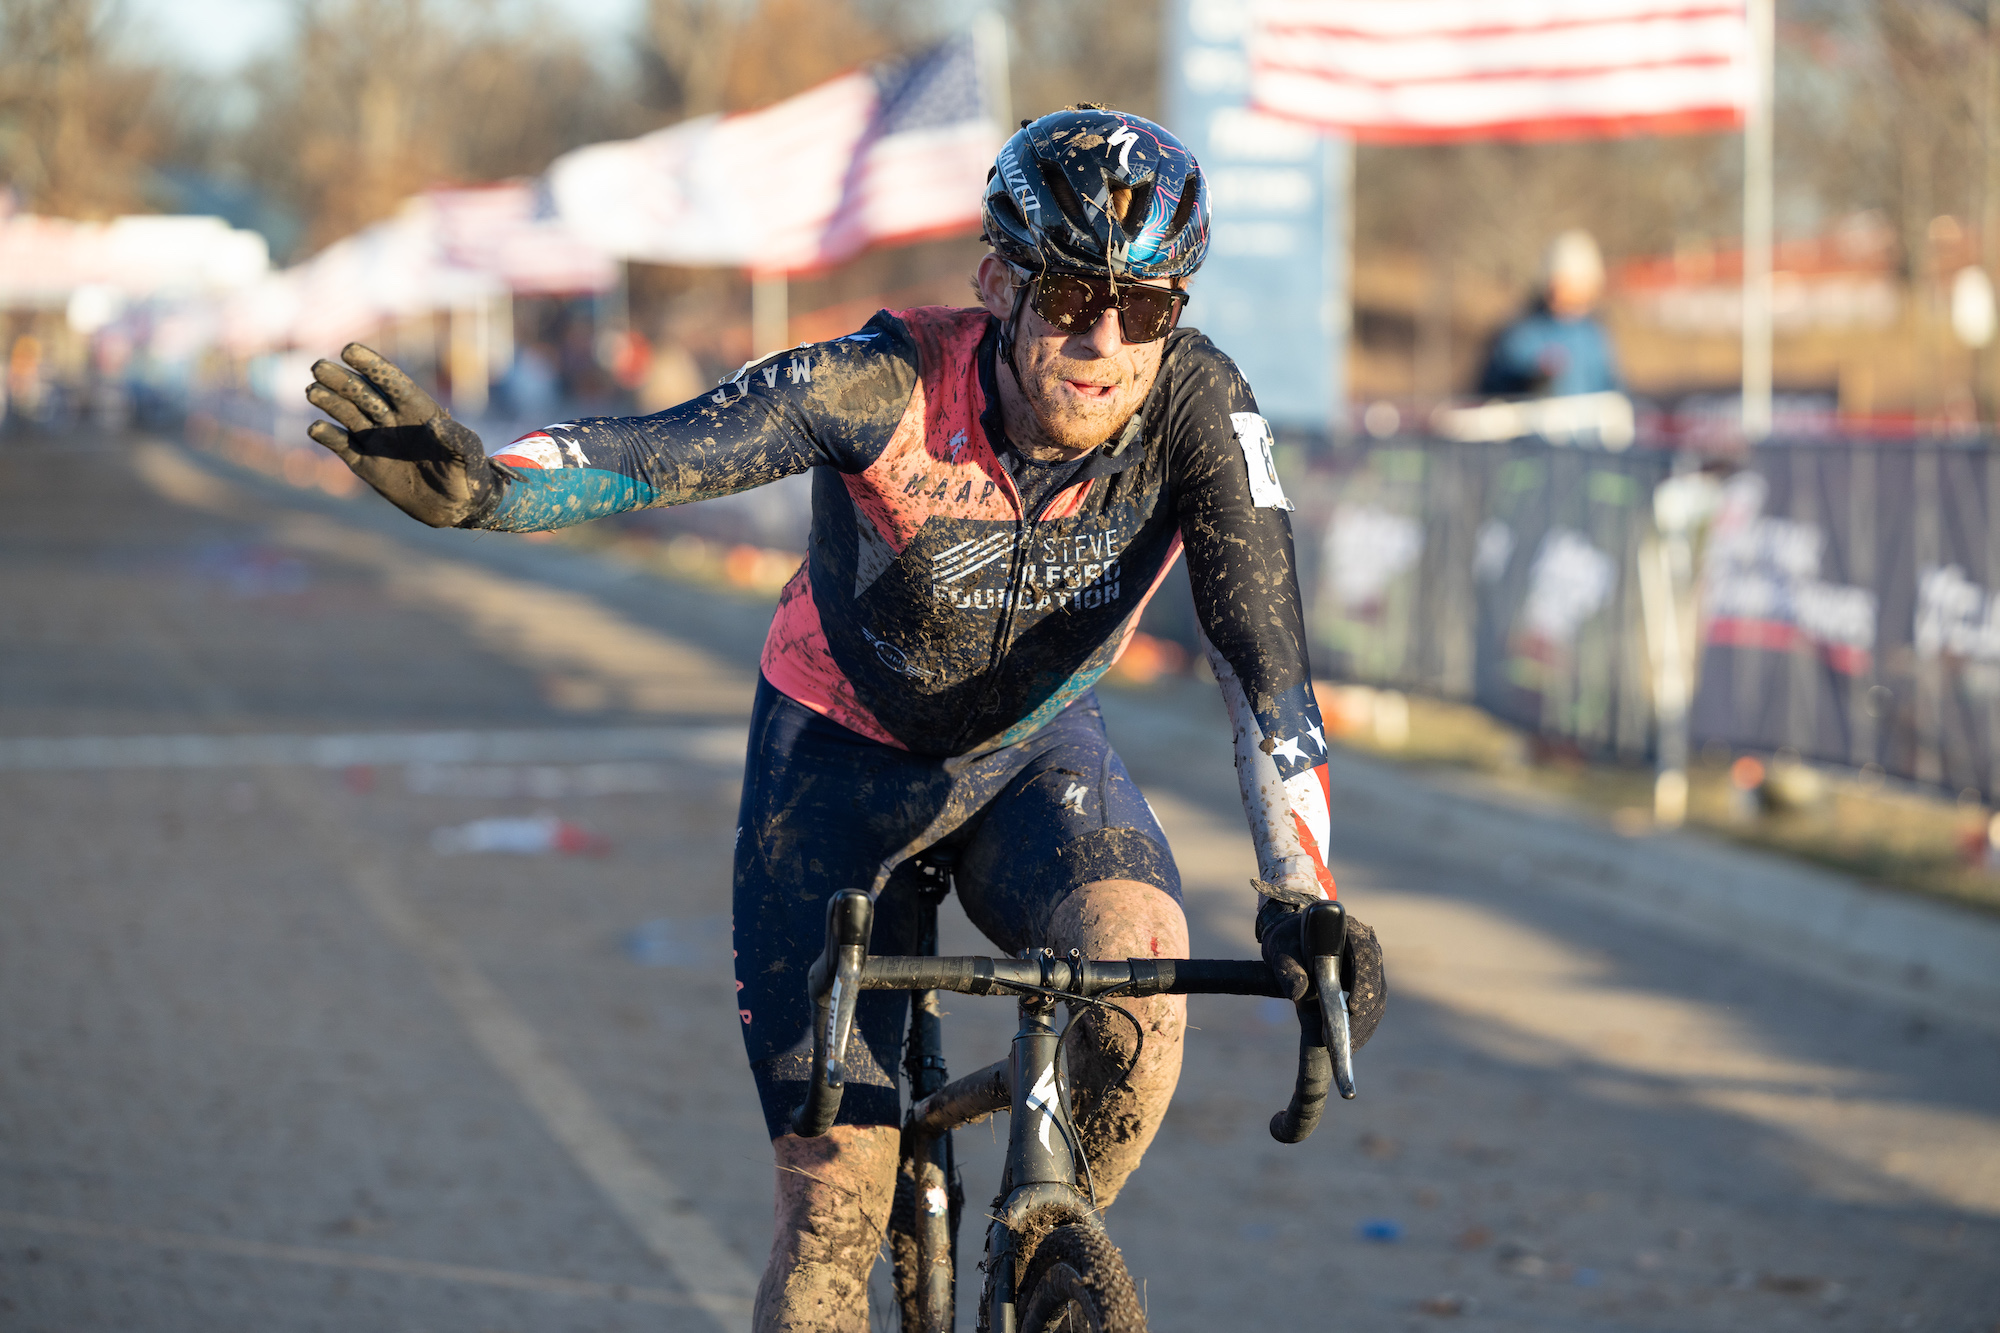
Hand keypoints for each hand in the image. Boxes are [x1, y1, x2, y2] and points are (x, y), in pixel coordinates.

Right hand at [305, 343, 509, 527]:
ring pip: (347, 414)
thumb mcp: (468, 455)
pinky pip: (342, 446)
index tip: (349, 349)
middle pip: (362, 394)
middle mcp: (392, 421)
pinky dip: (328, 436)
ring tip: (312, 390)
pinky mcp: (365, 464)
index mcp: (417, 410)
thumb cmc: (468, 474)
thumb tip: (436, 426)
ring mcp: (377, 441)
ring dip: (329, 402)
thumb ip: (457, 439)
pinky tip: (316, 428)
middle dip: (341, 380)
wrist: (455, 506)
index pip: (391, 382)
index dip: (372, 366)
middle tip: (318, 366)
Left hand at [1256, 893, 1385, 1048]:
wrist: (1293, 941)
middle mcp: (1367, 946)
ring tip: (1347, 1049)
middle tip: (1348, 1041)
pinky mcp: (1369, 985)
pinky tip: (1350, 1044)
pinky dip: (1362, 1027)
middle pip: (1376, 981)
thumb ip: (1288, 969)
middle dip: (1363, 1014)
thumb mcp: (1280, 950)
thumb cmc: (1287, 942)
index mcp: (1348, 930)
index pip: (1364, 954)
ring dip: (1364, 1026)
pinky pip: (1372, 1008)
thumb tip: (1297, 993)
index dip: (1363, 981)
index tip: (1354, 1007)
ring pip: (1377, 999)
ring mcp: (1371, 966)